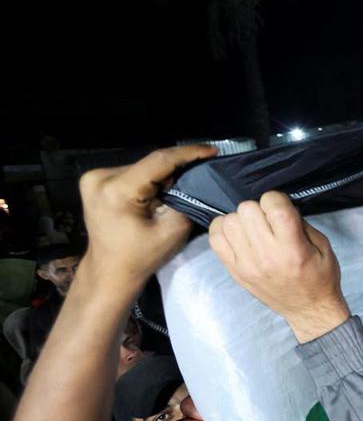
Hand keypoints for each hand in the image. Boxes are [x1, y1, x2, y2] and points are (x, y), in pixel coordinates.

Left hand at [78, 144, 216, 289]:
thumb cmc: (141, 256)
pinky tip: (158, 191)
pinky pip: (131, 173)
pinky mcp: (93, 180)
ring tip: (179, 186)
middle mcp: (100, 177)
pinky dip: (148, 179)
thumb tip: (189, 179)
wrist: (110, 271)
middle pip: (149, 163)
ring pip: (141, 167)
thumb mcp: (173, 231)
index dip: (188, 153)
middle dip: (175, 168)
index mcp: (117, 190)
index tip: (211, 150)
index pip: (159, 161)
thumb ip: (184, 200)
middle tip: (200, 172)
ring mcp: (93, 177)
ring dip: (161, 174)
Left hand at [208, 192, 350, 342]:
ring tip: (254, 229)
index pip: (273, 206)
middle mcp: (266, 256)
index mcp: (293, 249)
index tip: (282, 208)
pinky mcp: (234, 271)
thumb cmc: (320, 277)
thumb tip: (277, 206)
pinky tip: (239, 235)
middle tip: (268, 221)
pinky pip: (215, 238)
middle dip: (259, 209)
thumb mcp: (323, 246)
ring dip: (242, 220)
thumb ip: (300, 223)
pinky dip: (224, 230)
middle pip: (247, 209)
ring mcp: (246, 264)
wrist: (308, 310)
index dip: (277, 199)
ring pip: (229, 221)